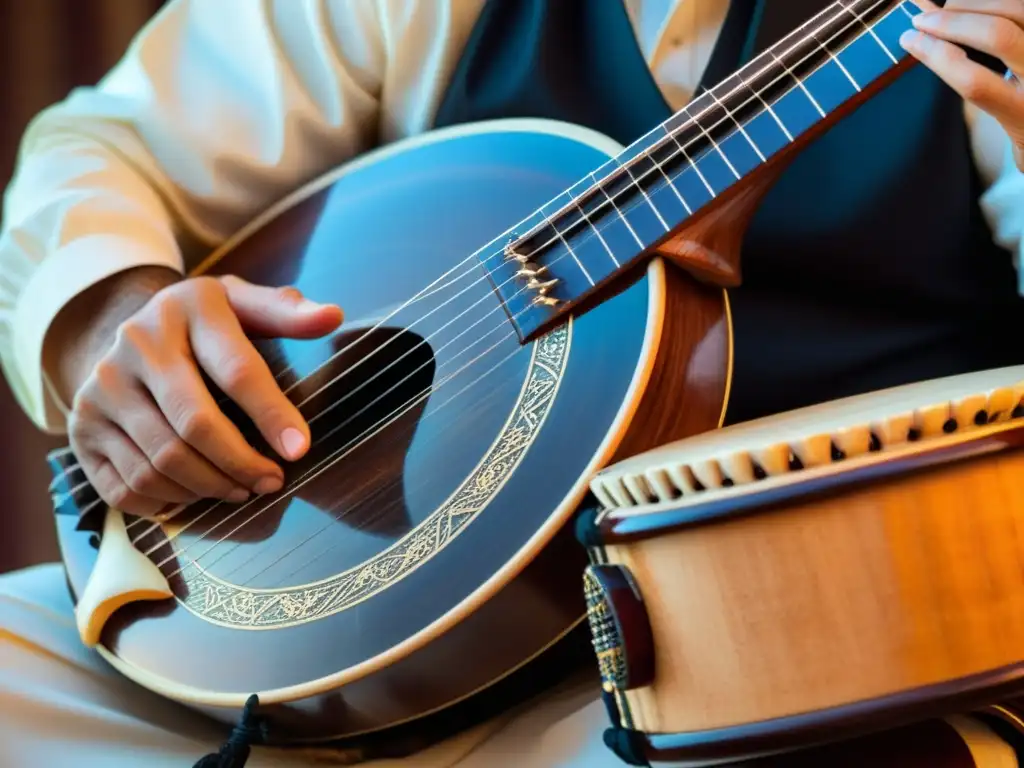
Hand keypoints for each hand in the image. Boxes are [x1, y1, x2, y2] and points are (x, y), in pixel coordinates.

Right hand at [65, 273, 342, 516]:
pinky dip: (167, 502)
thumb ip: (287, 312)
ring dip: (210, 487)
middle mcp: (135, 344)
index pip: (236, 371)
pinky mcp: (81, 427)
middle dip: (241, 464)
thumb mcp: (243, 304)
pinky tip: (196, 493)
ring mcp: (101, 387)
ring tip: (241, 488)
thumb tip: (333, 315)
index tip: (300, 450)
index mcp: (187, 309)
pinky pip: (125, 485)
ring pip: (160, 462)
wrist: (128, 332)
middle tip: (272, 481)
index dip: (272, 415)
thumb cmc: (205, 325)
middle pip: (193, 426)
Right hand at [900, 0, 1023, 170]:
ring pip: (1017, 7)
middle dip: (952, 22)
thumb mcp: (1007, 127)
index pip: (974, 82)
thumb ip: (977, 87)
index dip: (937, 56)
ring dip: (974, 2)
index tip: (910, 40)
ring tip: (950, 7)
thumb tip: (932, 46)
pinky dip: (996, 1)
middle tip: (922, 20)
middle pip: (997, 35)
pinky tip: (979, 4)